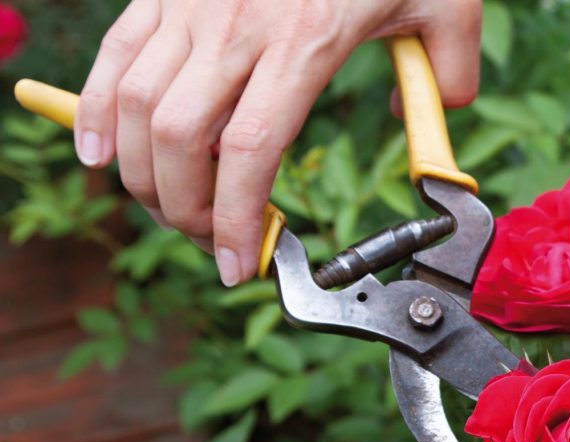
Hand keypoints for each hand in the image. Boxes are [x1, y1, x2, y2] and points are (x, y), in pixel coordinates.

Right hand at [75, 0, 481, 284]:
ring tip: (167, 209)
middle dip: (185, 210)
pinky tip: (98, 154)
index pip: (253, 151)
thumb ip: (450, 75)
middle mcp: (238, 26)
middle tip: (211, 241)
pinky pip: (115, 54)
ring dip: (141, 173)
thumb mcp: (445, 3)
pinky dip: (96, 109)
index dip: (237, 219)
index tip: (241, 264)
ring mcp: (192, 5)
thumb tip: (422, 121)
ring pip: (138, 104)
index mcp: (307, 41)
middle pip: (182, 140)